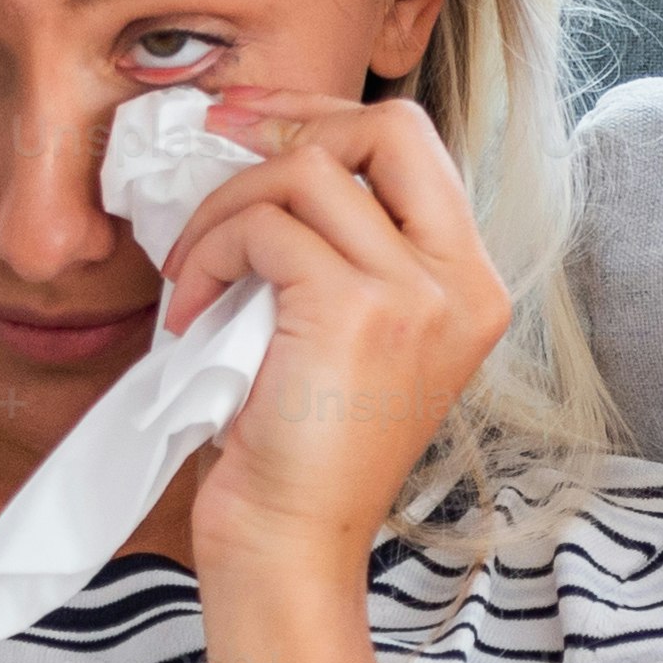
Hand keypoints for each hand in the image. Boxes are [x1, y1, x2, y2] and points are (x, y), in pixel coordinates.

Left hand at [153, 85, 510, 578]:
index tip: (252, 125)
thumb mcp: (344, 331)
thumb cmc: (299, 446)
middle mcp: (462, 281)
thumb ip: (345, 248)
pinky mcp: (357, 309)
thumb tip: (269, 147)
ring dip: (227, 208)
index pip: (414, 147)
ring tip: (194, 272)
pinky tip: (191, 311)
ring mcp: (418, 293)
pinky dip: (209, 255)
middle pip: (391, 125)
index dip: (326, 118)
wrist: (289, 543)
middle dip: (293, 119)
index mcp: (470, 285)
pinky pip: (264, 226)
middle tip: (220, 144)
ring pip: (309, 170)